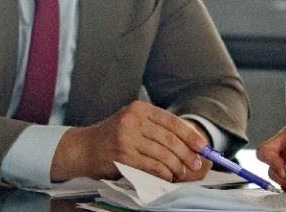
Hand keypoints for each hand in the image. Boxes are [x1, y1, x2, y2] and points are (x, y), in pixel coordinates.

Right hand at [52, 101, 208, 181]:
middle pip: (169, 139)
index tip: (202, 146)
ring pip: (162, 154)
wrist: (83, 148)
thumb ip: (156, 128)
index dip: (190, 135)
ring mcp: (126, 138)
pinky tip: (168, 176)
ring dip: (176, 166)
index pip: (171, 121)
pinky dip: (163, 173)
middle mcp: (133, 120)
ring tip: (182, 172)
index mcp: (139, 109)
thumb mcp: (132, 123)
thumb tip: (189, 141)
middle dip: (186, 153)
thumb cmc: (112, 138)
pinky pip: (151, 166)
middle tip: (196, 163)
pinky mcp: (122, 157)